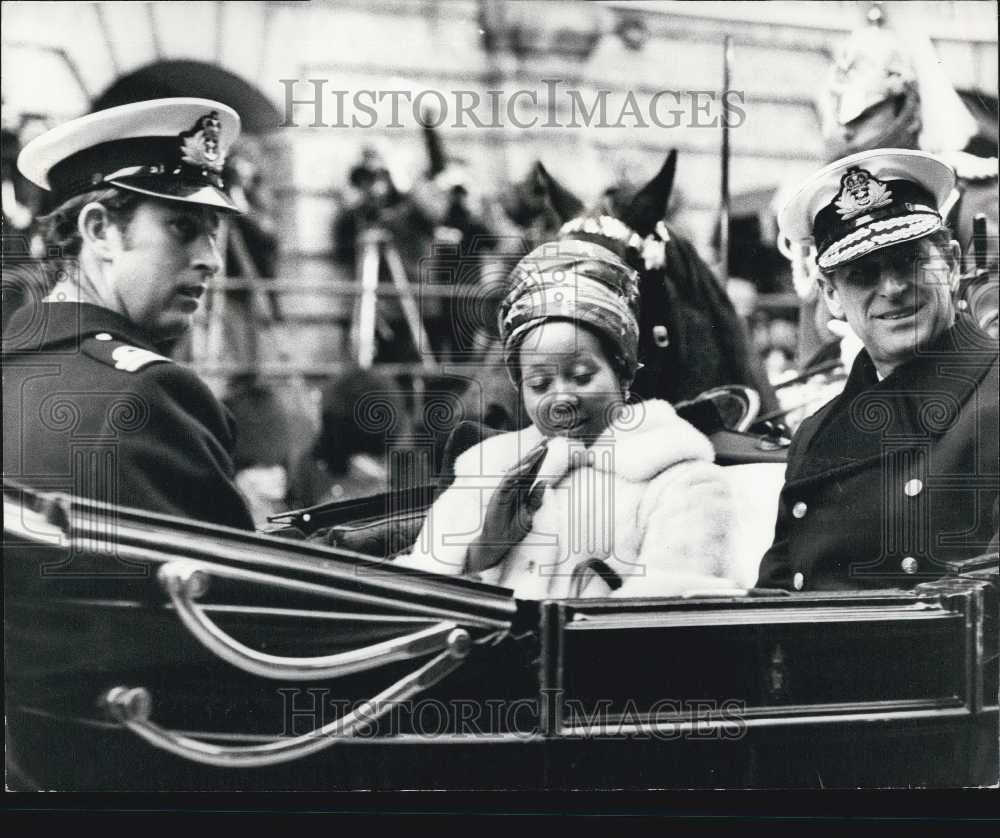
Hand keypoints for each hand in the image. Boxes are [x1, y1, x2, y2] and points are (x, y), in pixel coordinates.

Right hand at [465, 442, 547, 573]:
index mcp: (522, 490)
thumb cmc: (512, 530)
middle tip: (546, 439)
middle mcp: (514, 487)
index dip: (540, 458)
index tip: (549, 445)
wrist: (498, 543)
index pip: (533, 471)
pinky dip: (517, 473)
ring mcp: (506, 490)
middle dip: (536, 453)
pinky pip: (509, 481)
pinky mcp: (499, 495)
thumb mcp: (529, 515)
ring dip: (529, 459)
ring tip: (540, 449)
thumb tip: (545, 482)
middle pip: (526, 466)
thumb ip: (536, 500)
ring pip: (518, 470)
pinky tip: (526, 466)